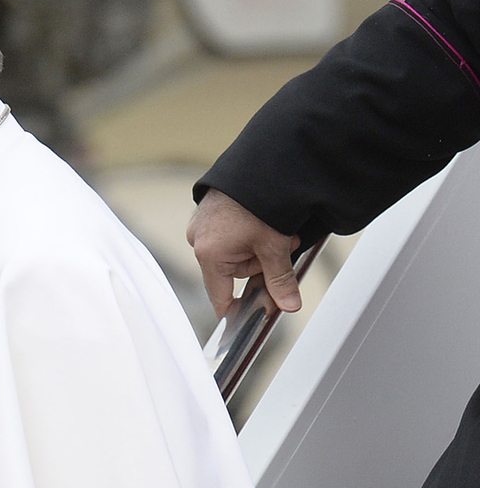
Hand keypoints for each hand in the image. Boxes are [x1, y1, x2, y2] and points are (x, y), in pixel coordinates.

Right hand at [186, 189, 301, 317]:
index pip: (219, 296)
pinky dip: (248, 234)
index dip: (234, 311)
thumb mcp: (274, 246)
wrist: (259, 165)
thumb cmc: (260, 202)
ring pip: (235, 253)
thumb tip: (287, 305)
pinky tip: (262, 222)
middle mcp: (199, 240)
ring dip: (258, 247)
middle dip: (260, 263)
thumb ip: (279, 279)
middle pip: (233, 272)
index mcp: (209, 253)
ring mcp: (202, 225)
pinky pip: (230, 235)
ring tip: (276, 230)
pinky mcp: (209, 213)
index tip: (242, 323)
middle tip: (281, 246)